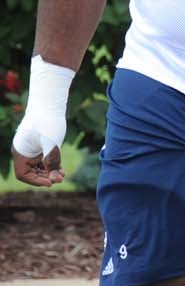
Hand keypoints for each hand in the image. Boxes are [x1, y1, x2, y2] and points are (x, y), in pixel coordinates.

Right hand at [11, 56, 74, 186]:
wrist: (50, 102)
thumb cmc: (48, 121)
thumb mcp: (52, 142)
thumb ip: (52, 161)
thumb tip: (55, 179)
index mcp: (20, 152)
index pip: (23, 174)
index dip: (36, 181)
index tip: (51, 183)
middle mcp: (23, 151)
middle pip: (30, 172)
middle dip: (45, 177)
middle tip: (60, 178)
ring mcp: (31, 148)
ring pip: (37, 167)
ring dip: (48, 172)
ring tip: (62, 174)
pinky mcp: (39, 144)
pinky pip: (42, 160)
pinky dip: (50, 165)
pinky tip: (61, 168)